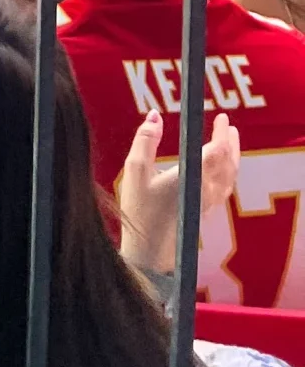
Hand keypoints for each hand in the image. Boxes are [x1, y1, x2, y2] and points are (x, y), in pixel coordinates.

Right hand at [117, 107, 238, 274]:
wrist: (149, 251)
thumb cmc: (140, 210)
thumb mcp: (135, 170)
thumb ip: (145, 140)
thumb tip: (155, 115)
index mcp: (193, 179)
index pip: (217, 151)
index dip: (222, 133)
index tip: (221, 116)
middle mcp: (207, 191)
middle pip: (229, 165)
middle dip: (232, 144)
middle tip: (229, 126)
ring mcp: (208, 204)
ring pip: (229, 178)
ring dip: (232, 158)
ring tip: (229, 143)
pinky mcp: (204, 212)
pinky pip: (224, 188)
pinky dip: (227, 172)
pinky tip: (219, 170)